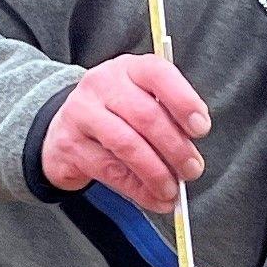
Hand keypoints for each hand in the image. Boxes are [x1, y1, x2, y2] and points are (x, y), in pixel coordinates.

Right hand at [39, 53, 212, 215]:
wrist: (65, 127)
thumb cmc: (116, 114)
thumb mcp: (141, 101)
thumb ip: (167, 119)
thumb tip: (189, 155)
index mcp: (129, 68)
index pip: (158, 74)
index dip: (184, 102)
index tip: (201, 129)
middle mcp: (103, 84)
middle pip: (145, 115)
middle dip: (175, 147)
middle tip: (192, 169)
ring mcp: (82, 113)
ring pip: (127, 145)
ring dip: (156, 172)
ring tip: (172, 190)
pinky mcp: (70, 145)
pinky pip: (110, 171)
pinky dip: (138, 190)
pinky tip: (154, 198)